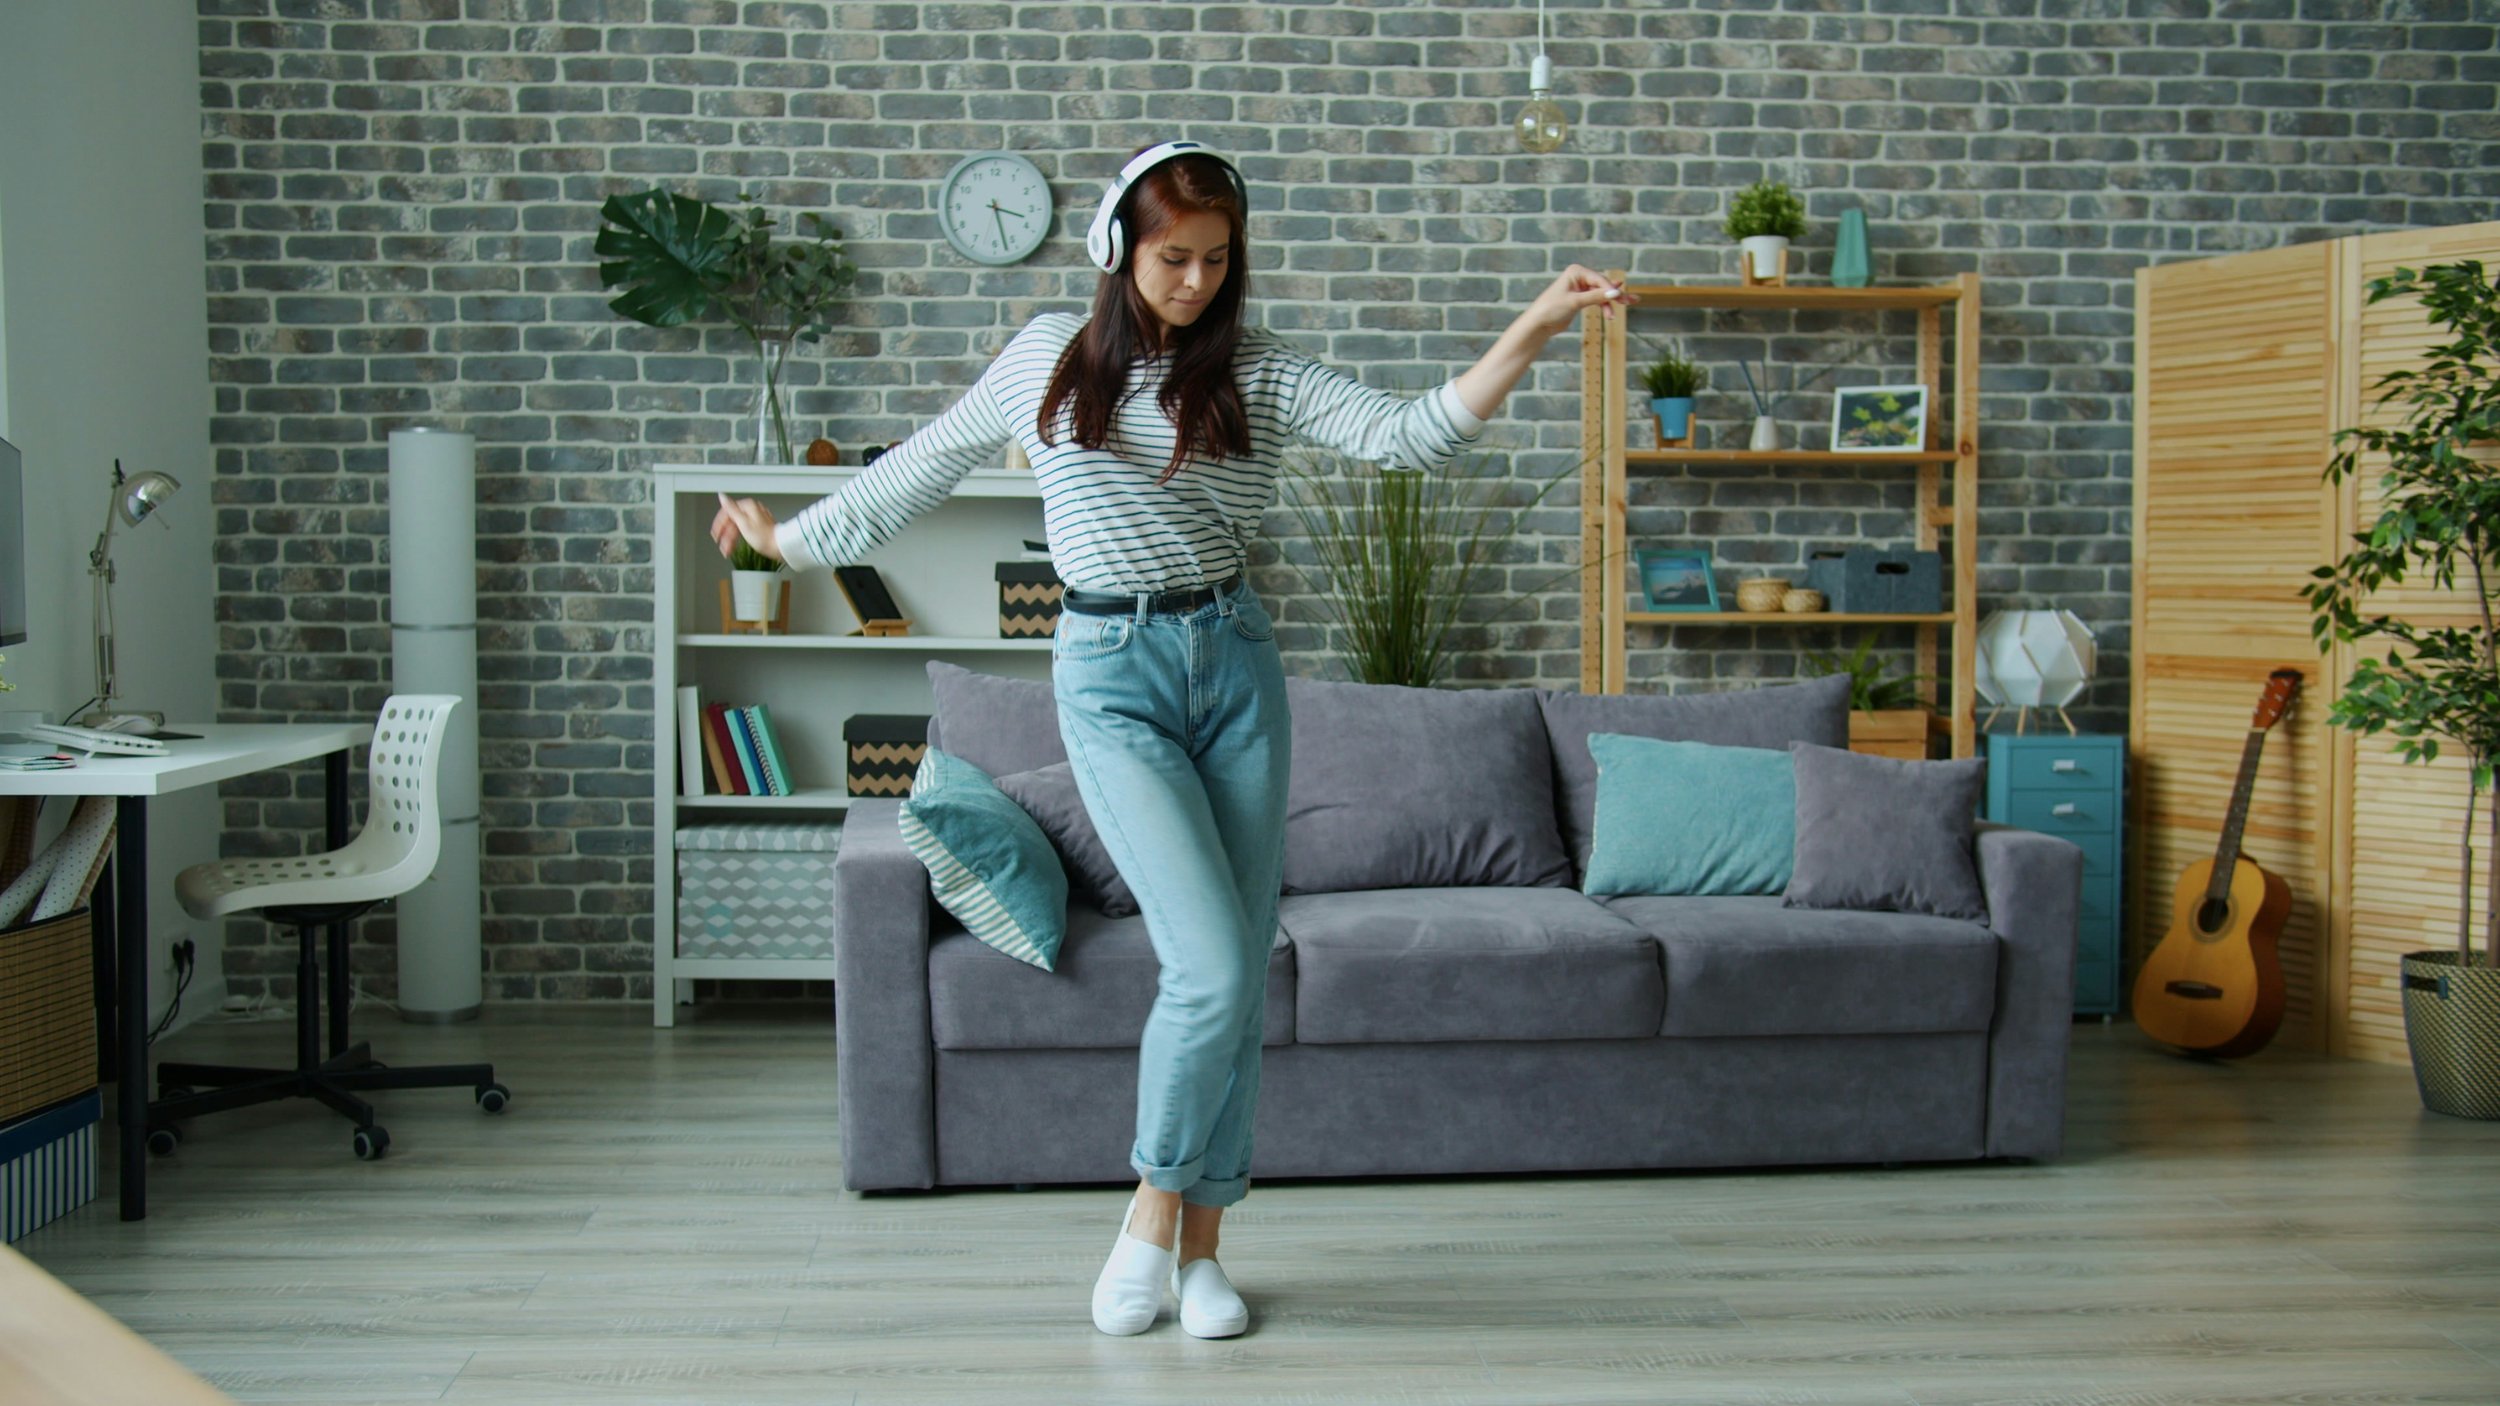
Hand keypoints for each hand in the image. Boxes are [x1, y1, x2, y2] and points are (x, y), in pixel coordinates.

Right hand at [712, 491, 778, 559]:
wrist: (780, 546)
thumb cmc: (765, 536)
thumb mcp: (744, 522)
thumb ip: (731, 509)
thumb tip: (722, 496)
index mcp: (747, 506)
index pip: (727, 512)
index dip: (719, 523)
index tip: (715, 533)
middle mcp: (752, 510)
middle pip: (732, 521)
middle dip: (725, 535)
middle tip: (721, 545)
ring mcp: (755, 519)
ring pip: (737, 528)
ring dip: (730, 540)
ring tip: (727, 550)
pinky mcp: (758, 528)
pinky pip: (743, 532)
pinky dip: (738, 540)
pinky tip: (734, 547)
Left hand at [1520, 264, 1635, 338]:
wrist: (1538, 324)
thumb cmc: (1551, 309)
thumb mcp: (1575, 302)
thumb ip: (1595, 296)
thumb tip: (1615, 291)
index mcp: (1576, 271)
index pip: (1599, 279)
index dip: (1611, 289)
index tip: (1621, 298)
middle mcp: (1579, 277)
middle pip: (1602, 285)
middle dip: (1616, 294)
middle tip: (1633, 301)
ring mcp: (1580, 288)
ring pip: (1601, 294)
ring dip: (1610, 303)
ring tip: (1624, 309)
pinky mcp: (1580, 299)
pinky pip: (1596, 300)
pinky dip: (1604, 306)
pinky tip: (1612, 311)